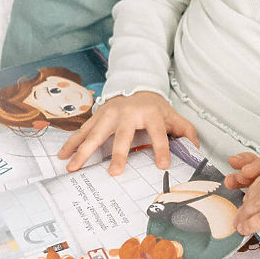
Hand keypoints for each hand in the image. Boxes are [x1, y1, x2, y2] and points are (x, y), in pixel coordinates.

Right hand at [57, 91, 196, 174]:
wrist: (136, 86)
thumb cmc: (156, 108)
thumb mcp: (174, 117)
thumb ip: (186, 133)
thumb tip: (196, 151)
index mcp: (150, 114)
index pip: (158, 133)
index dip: (161, 149)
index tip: (162, 165)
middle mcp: (128, 113)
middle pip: (122, 135)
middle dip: (118, 154)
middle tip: (114, 172)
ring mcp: (109, 114)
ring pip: (95, 133)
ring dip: (83, 150)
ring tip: (72, 166)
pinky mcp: (97, 116)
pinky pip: (83, 131)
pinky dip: (72, 143)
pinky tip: (63, 155)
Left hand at [234, 155, 259, 252]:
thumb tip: (258, 192)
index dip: (254, 189)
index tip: (248, 198)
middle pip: (258, 188)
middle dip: (249, 203)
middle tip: (242, 213)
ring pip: (255, 204)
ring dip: (246, 216)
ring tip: (241, 222)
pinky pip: (258, 219)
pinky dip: (250, 226)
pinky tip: (246, 229)